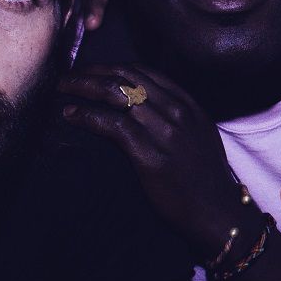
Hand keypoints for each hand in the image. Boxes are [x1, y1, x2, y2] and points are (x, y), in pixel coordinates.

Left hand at [59, 64, 256, 254]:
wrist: (218, 213)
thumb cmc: (205, 180)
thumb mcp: (198, 137)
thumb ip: (175, 118)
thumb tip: (141, 110)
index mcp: (188, 104)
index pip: (144, 72)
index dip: (112, 67)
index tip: (92, 71)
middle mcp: (177, 110)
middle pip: (125, 77)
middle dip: (92, 72)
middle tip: (68, 76)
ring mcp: (164, 130)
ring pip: (114, 94)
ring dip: (82, 87)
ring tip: (62, 89)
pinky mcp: (149, 153)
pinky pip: (111, 123)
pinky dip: (86, 115)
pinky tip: (71, 115)